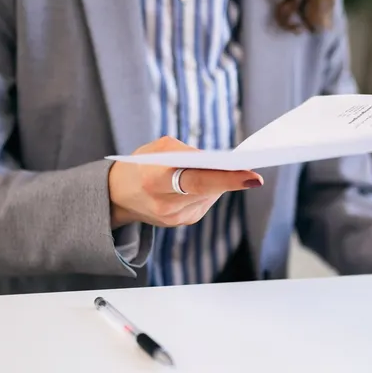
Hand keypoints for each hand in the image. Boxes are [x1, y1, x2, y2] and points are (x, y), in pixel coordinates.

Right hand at [108, 136, 262, 228]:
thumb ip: (186, 152)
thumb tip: (219, 161)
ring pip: (209, 196)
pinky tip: (211, 182)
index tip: (252, 176)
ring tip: (230, 171)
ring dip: (220, 183)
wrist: (117, 195)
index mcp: (154, 179)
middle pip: (207, 190)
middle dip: (231, 181)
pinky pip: (204, 203)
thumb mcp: (156, 149)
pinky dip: (210, 191)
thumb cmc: (140, 164)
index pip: (197, 180)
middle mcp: (164, 203)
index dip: (226, 178)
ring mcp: (173, 218)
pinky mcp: (180, 223)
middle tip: (254, 177)